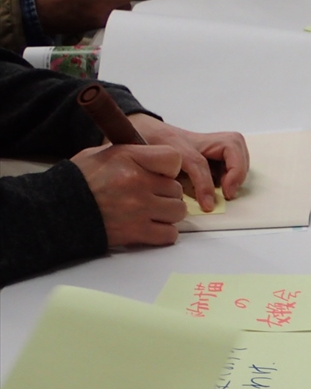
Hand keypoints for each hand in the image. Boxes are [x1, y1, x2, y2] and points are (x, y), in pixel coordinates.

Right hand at [70, 143, 185, 245]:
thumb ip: (133, 155)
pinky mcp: (137, 232)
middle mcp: (137, 182)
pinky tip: (148, 226)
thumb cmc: (79, 182)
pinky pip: (170, 234)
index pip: (173, 159)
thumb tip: (157, 160)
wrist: (56, 211)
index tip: (159, 174)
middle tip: (147, 195)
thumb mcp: (103, 155)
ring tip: (148, 211)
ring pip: (177, 211)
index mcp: (128, 158)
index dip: (169, 168)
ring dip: (167, 213)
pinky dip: (163, 232)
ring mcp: (139, 209)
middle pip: (176, 188)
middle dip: (165, 193)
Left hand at [129, 115, 249, 211]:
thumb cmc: (143, 147)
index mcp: (178, 143)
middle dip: (236, 169)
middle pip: (231, 144)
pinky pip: (233, 152)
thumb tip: (176, 201)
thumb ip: (160, 180)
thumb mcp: (147, 165)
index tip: (208, 205)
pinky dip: (236, 166)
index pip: (199, 163)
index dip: (205, 186)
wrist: (139, 128)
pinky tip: (225, 181)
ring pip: (236, 145)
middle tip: (228, 191)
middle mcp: (197, 139)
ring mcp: (207, 140)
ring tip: (229, 186)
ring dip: (240, 167)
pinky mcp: (213, 146)